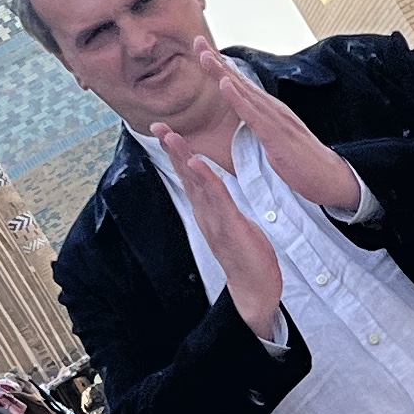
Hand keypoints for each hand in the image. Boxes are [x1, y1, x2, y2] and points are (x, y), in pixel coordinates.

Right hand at [161, 136, 286, 344]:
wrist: (256, 287)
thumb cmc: (247, 254)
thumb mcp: (231, 222)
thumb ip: (221, 205)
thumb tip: (215, 189)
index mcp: (208, 210)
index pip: (190, 176)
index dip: (178, 153)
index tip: (166, 131)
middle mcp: (206, 213)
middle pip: (186, 176)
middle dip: (172, 150)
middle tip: (158, 126)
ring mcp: (215, 220)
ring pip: (197, 184)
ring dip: (184, 159)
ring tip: (173, 137)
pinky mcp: (230, 226)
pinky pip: (217, 199)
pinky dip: (207, 180)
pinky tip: (197, 164)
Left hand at [215, 59, 365, 217]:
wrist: (330, 177)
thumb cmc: (303, 163)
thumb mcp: (275, 142)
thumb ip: (260, 129)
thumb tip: (247, 122)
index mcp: (270, 111)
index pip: (242, 85)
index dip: (222, 68)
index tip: (203, 52)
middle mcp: (272, 109)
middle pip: (239, 81)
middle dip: (217, 61)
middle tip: (197, 41)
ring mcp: (275, 120)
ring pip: (243, 92)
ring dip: (223, 73)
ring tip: (205, 56)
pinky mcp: (275, 136)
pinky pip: (252, 115)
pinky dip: (237, 99)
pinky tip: (225, 85)